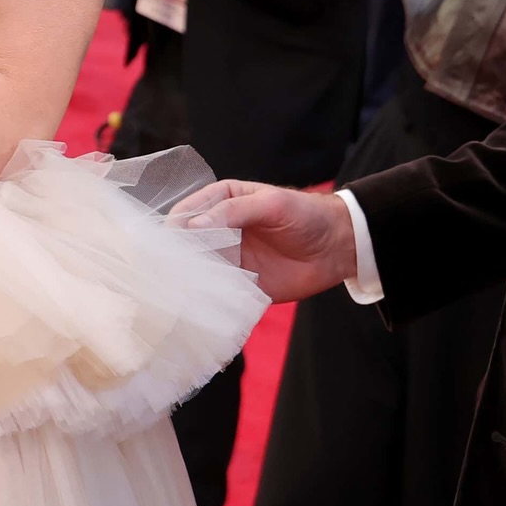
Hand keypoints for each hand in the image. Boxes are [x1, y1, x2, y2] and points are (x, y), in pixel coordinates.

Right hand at [170, 180, 358, 302]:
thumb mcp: (272, 204)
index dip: (175, 228)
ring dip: (189, 279)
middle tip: (171, 272)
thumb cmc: (306, 215)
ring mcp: (228, 258)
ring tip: (181, 291)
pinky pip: (215, 291)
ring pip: (197, 269)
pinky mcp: (238, 284)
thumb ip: (234, 212)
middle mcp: (219, 229)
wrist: (336, 248)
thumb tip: (195, 225)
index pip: (186, 213)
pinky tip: (201, 304)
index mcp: (222, 201)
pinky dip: (206, 297)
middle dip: (177, 256)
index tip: (169, 245)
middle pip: (186, 243)